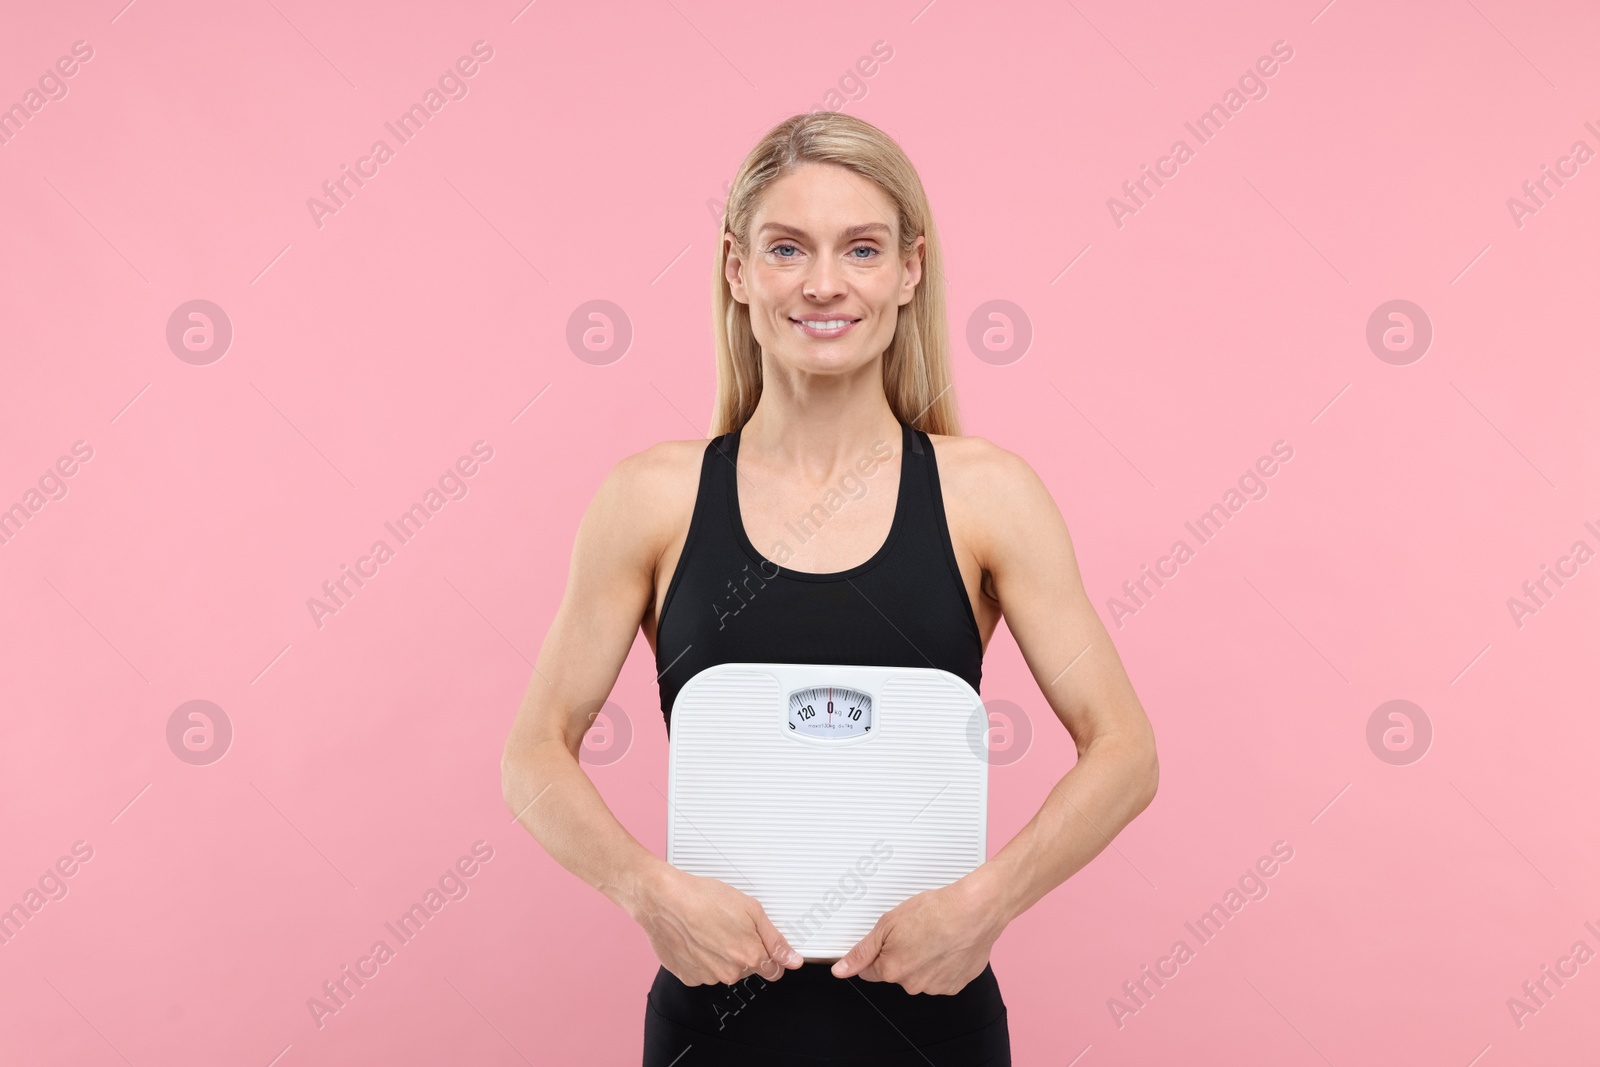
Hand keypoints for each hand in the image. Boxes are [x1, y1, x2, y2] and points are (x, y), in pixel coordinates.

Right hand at [630, 865, 804, 986]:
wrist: (663, 899)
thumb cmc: (702, 898)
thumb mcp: (750, 909)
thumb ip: (775, 938)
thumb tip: (792, 959)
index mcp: (750, 956)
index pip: (773, 970)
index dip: (769, 954)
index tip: (762, 944)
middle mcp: (730, 972)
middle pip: (747, 968)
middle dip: (743, 950)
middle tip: (729, 926)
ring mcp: (707, 976)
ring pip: (724, 970)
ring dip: (721, 954)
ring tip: (708, 929)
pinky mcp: (688, 976)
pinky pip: (703, 971)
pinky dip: (701, 958)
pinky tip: (695, 938)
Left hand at [829, 875, 1006, 994]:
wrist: (974, 911)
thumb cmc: (936, 911)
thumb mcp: (888, 923)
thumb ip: (862, 951)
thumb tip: (841, 969)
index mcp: (891, 969)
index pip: (869, 970)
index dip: (876, 953)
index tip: (885, 942)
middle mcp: (912, 983)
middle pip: (896, 972)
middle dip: (901, 954)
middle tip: (914, 932)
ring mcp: (935, 986)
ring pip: (919, 975)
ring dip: (923, 959)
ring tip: (933, 935)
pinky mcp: (956, 984)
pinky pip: (941, 977)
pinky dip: (942, 964)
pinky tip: (946, 944)